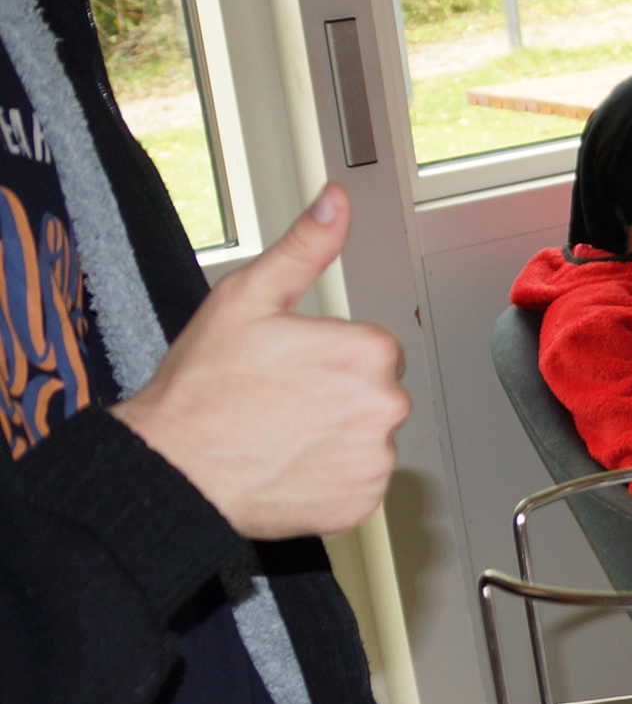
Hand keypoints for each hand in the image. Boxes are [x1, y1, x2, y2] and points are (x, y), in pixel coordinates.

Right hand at [109, 185, 410, 540]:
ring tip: (280, 435)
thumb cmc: (203, 387)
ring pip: (366, 437)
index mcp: (368, 352)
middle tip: (279, 402)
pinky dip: (331, 477)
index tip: (290, 367)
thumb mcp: (246, 297)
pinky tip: (290, 466)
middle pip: (374, 393)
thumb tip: (337, 201)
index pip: (371, 351)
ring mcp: (375, 458)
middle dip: (336, 395)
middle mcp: (385, 406)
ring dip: (335, 436)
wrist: (174, 468)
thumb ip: (305, 247)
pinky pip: (358, 481)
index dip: (327, 357)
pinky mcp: (362, 502)